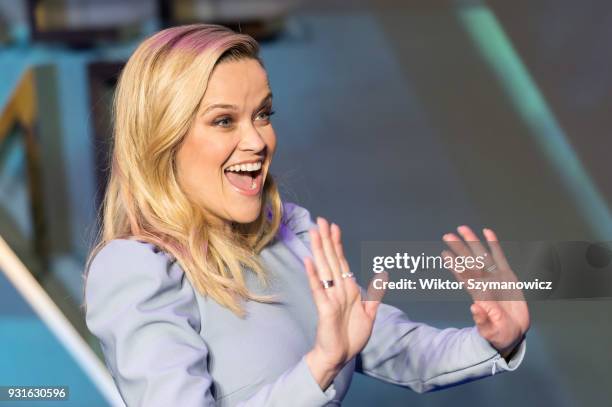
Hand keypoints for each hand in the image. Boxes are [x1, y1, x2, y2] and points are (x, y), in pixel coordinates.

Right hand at [304, 217, 386, 389]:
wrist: (339, 357)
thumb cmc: (351, 336)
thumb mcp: (369, 314)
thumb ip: (374, 295)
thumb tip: (383, 276)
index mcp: (348, 289)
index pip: (341, 261)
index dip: (337, 244)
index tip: (334, 227)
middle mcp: (337, 289)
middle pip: (331, 259)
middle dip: (326, 240)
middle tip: (321, 220)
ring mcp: (329, 297)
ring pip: (324, 268)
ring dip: (319, 250)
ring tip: (314, 233)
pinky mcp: (324, 308)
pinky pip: (318, 288)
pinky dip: (314, 275)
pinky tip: (309, 261)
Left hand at [442, 226, 529, 359]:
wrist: (512, 333)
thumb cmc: (499, 334)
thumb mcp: (490, 331)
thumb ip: (483, 320)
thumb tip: (475, 307)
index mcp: (478, 295)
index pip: (464, 277)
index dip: (454, 266)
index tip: (444, 254)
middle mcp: (484, 283)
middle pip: (470, 262)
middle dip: (459, 248)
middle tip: (447, 235)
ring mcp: (495, 278)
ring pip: (483, 256)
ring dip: (473, 242)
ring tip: (463, 229)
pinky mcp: (508, 276)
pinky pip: (500, 257)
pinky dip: (494, 244)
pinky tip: (487, 232)